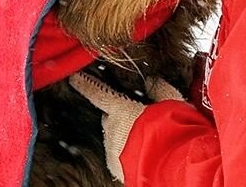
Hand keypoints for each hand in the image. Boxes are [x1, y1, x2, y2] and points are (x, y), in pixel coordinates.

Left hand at [69, 72, 183, 181]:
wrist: (168, 165)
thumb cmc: (169, 130)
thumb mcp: (170, 101)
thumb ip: (159, 88)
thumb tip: (153, 80)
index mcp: (121, 110)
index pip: (98, 93)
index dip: (86, 84)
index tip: (75, 78)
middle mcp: (111, 130)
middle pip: (109, 117)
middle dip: (119, 115)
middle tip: (137, 116)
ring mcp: (111, 150)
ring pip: (113, 137)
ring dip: (124, 135)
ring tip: (145, 137)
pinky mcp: (115, 168)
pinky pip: (116, 155)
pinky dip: (124, 151)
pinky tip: (142, 151)